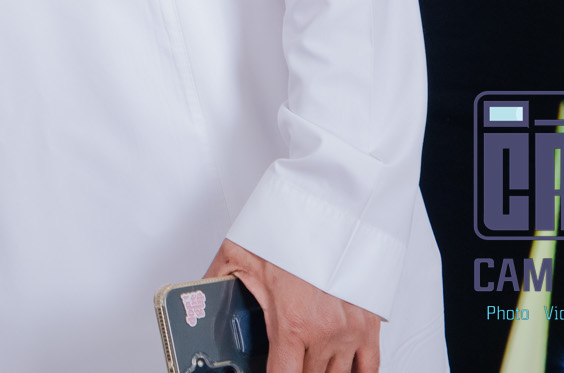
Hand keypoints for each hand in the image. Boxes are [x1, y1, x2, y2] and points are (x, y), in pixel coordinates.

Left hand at [203, 238, 380, 372]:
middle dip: (293, 369)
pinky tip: (340, 370)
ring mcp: (351, 330)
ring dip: (318, 371)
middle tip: (282, 356)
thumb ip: (214, 283)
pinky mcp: (370, 323)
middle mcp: (325, 332)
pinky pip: (369, 367)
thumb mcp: (238, 256)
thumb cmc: (290, 226)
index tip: (263, 372)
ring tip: (303, 359)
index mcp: (292, 323)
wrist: (332, 207)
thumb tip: (193, 301)